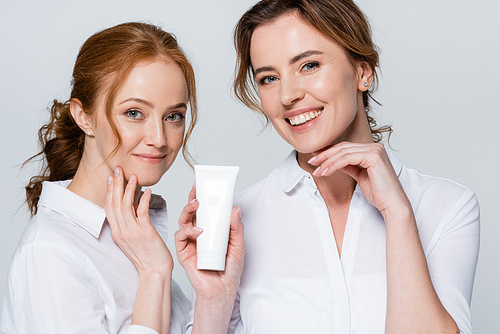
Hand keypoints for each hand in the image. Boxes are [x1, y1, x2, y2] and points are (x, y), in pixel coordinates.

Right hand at [105, 167, 172, 276]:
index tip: (111, 178)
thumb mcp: (132, 238)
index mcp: (117, 233)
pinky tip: (147, 191)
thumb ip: (130, 222)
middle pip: (115, 204)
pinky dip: (144, 200)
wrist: (155, 272)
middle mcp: (122, 232)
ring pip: (126, 206)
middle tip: (118, 170)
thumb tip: (134, 205)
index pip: (109, 208)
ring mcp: (133, 233)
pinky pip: (142, 213)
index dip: (109, 192)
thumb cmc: (147, 256)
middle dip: (115, 185)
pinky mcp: (145, 233)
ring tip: (133, 177)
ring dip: (129, 189)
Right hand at [175, 184, 244, 299]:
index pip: (206, 210)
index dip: (204, 197)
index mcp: (211, 229)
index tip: (206, 184)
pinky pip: (181, 237)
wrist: (222, 290)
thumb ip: (236, 227)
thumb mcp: (238, 245)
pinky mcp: (184, 252)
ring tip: (197, 204)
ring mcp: (190, 242)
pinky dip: (188, 231)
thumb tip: (235, 208)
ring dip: (188, 210)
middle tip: (197, 188)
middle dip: (193, 197)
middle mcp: (199, 233)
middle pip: (192, 211)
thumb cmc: (230, 269)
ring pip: (184, 220)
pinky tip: (198, 231)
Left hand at [308, 142, 410, 216]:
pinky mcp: (373, 156)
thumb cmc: (379, 193)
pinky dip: (334, 165)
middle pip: (343, 147)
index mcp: (372, 150)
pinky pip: (347, 158)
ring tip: (317, 171)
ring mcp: (375, 150)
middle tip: (312, 162)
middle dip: (325, 155)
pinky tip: (326, 172)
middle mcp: (375, 147)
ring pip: (343, 152)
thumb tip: (334, 162)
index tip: (315, 158)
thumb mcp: (360, 176)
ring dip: (327, 162)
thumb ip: (349, 166)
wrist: (392, 204)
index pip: (346, 147)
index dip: (329, 152)